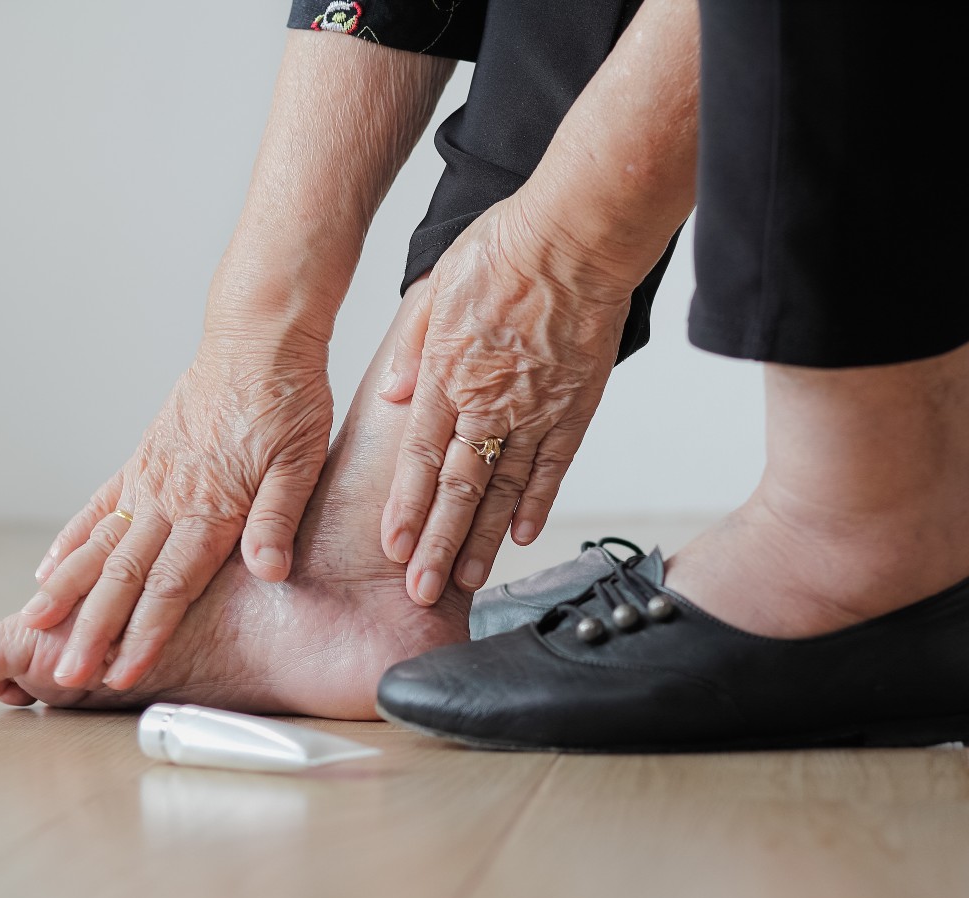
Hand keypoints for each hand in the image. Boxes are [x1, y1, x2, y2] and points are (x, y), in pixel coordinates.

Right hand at [22, 329, 332, 689]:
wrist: (258, 336)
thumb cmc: (288, 396)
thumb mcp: (302, 459)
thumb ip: (278, 518)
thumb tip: (268, 572)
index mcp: (212, 506)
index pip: (171, 586)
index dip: (146, 634)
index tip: (122, 674)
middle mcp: (170, 496)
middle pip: (124, 576)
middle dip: (95, 630)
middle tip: (67, 674)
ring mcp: (150, 477)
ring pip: (100, 545)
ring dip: (69, 592)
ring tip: (36, 631)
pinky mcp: (144, 458)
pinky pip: (99, 505)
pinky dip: (73, 539)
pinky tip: (48, 570)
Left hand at [377, 197, 633, 605]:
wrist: (577, 236)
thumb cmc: (507, 249)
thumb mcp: (437, 286)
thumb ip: (412, 346)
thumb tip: (391, 395)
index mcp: (447, 375)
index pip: (419, 457)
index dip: (404, 507)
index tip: (391, 547)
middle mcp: (489, 403)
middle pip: (458, 489)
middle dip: (435, 544)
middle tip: (419, 590)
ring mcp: (536, 412)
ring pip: (504, 491)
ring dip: (481, 540)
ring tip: (462, 579)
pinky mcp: (575, 410)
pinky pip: (553, 469)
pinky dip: (537, 506)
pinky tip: (521, 538)